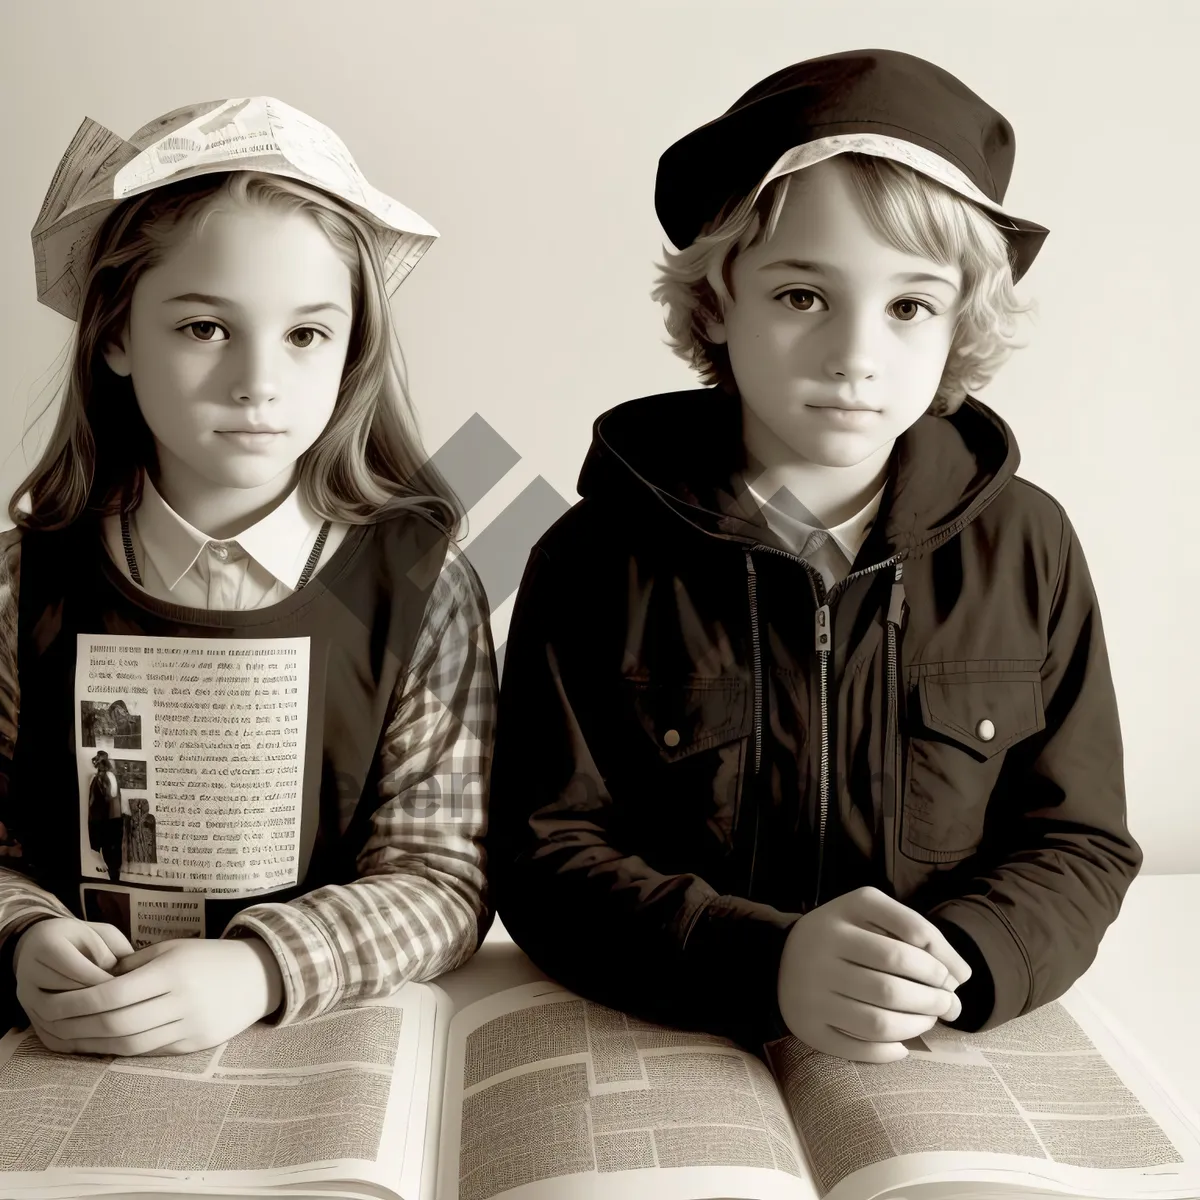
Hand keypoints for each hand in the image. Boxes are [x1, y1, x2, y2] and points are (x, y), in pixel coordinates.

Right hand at [13, 917, 134, 1049]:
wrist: (42, 945)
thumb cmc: (80, 939)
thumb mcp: (102, 933)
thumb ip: (115, 949)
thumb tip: (126, 978)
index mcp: (47, 944)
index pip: (75, 968)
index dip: (103, 981)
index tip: (129, 988)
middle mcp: (27, 972)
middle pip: (62, 995)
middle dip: (95, 1003)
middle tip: (124, 1008)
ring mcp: (24, 997)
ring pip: (53, 1017)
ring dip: (85, 1023)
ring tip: (114, 1021)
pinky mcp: (29, 1016)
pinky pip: (48, 1036)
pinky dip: (74, 1040)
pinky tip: (100, 1038)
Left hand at [26, 936, 283, 1056]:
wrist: (260, 976)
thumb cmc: (210, 957)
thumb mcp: (173, 948)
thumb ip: (134, 966)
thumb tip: (94, 983)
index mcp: (174, 970)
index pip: (114, 993)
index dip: (79, 1002)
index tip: (56, 1001)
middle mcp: (182, 1000)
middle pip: (118, 1023)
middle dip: (80, 1026)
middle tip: (54, 1024)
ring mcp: (190, 1026)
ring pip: (130, 1044)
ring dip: (95, 1043)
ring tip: (72, 1038)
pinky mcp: (195, 1045)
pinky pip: (150, 1051)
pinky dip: (122, 1048)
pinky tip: (104, 1043)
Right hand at [777, 886, 971, 1062]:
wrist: (781, 959)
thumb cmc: (845, 937)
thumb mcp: (875, 916)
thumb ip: (919, 933)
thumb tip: (961, 976)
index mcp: (845, 912)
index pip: (910, 937)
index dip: (941, 962)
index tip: (950, 976)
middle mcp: (822, 947)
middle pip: (894, 986)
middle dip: (934, 1001)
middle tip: (948, 1005)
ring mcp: (811, 990)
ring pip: (879, 1022)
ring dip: (917, 1027)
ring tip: (928, 1021)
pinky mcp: (807, 1026)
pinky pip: (857, 1049)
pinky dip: (889, 1051)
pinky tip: (901, 1043)